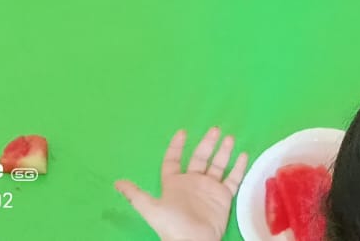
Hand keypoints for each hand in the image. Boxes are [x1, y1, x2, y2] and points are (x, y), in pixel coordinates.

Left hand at [114, 128, 247, 240]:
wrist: (194, 240)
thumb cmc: (172, 224)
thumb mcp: (150, 208)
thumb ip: (135, 194)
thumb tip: (116, 183)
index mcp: (174, 184)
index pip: (174, 161)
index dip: (177, 147)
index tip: (182, 132)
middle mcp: (192, 183)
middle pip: (200, 158)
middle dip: (207, 143)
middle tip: (214, 129)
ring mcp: (209, 188)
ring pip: (218, 165)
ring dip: (223, 151)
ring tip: (230, 137)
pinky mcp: (223, 196)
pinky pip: (233, 178)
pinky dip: (238, 167)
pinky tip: (243, 155)